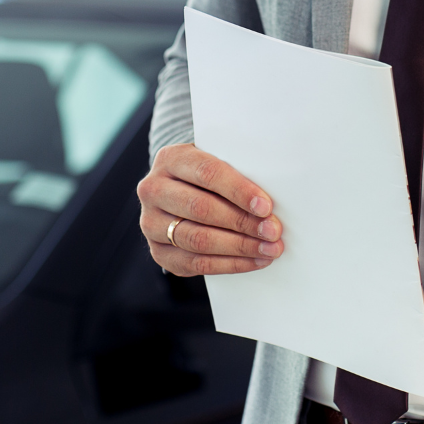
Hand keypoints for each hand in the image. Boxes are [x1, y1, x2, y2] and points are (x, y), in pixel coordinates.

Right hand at [137, 143, 284, 275]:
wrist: (180, 192)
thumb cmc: (207, 176)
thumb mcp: (217, 161)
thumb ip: (237, 172)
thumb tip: (269, 202)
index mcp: (170, 159)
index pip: (207, 173)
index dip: (238, 190)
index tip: (266, 206)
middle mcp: (154, 190)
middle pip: (201, 208)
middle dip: (242, 222)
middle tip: (272, 231)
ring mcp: (151, 223)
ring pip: (198, 239)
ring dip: (239, 246)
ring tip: (268, 249)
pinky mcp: (159, 252)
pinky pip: (196, 263)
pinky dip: (230, 264)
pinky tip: (253, 260)